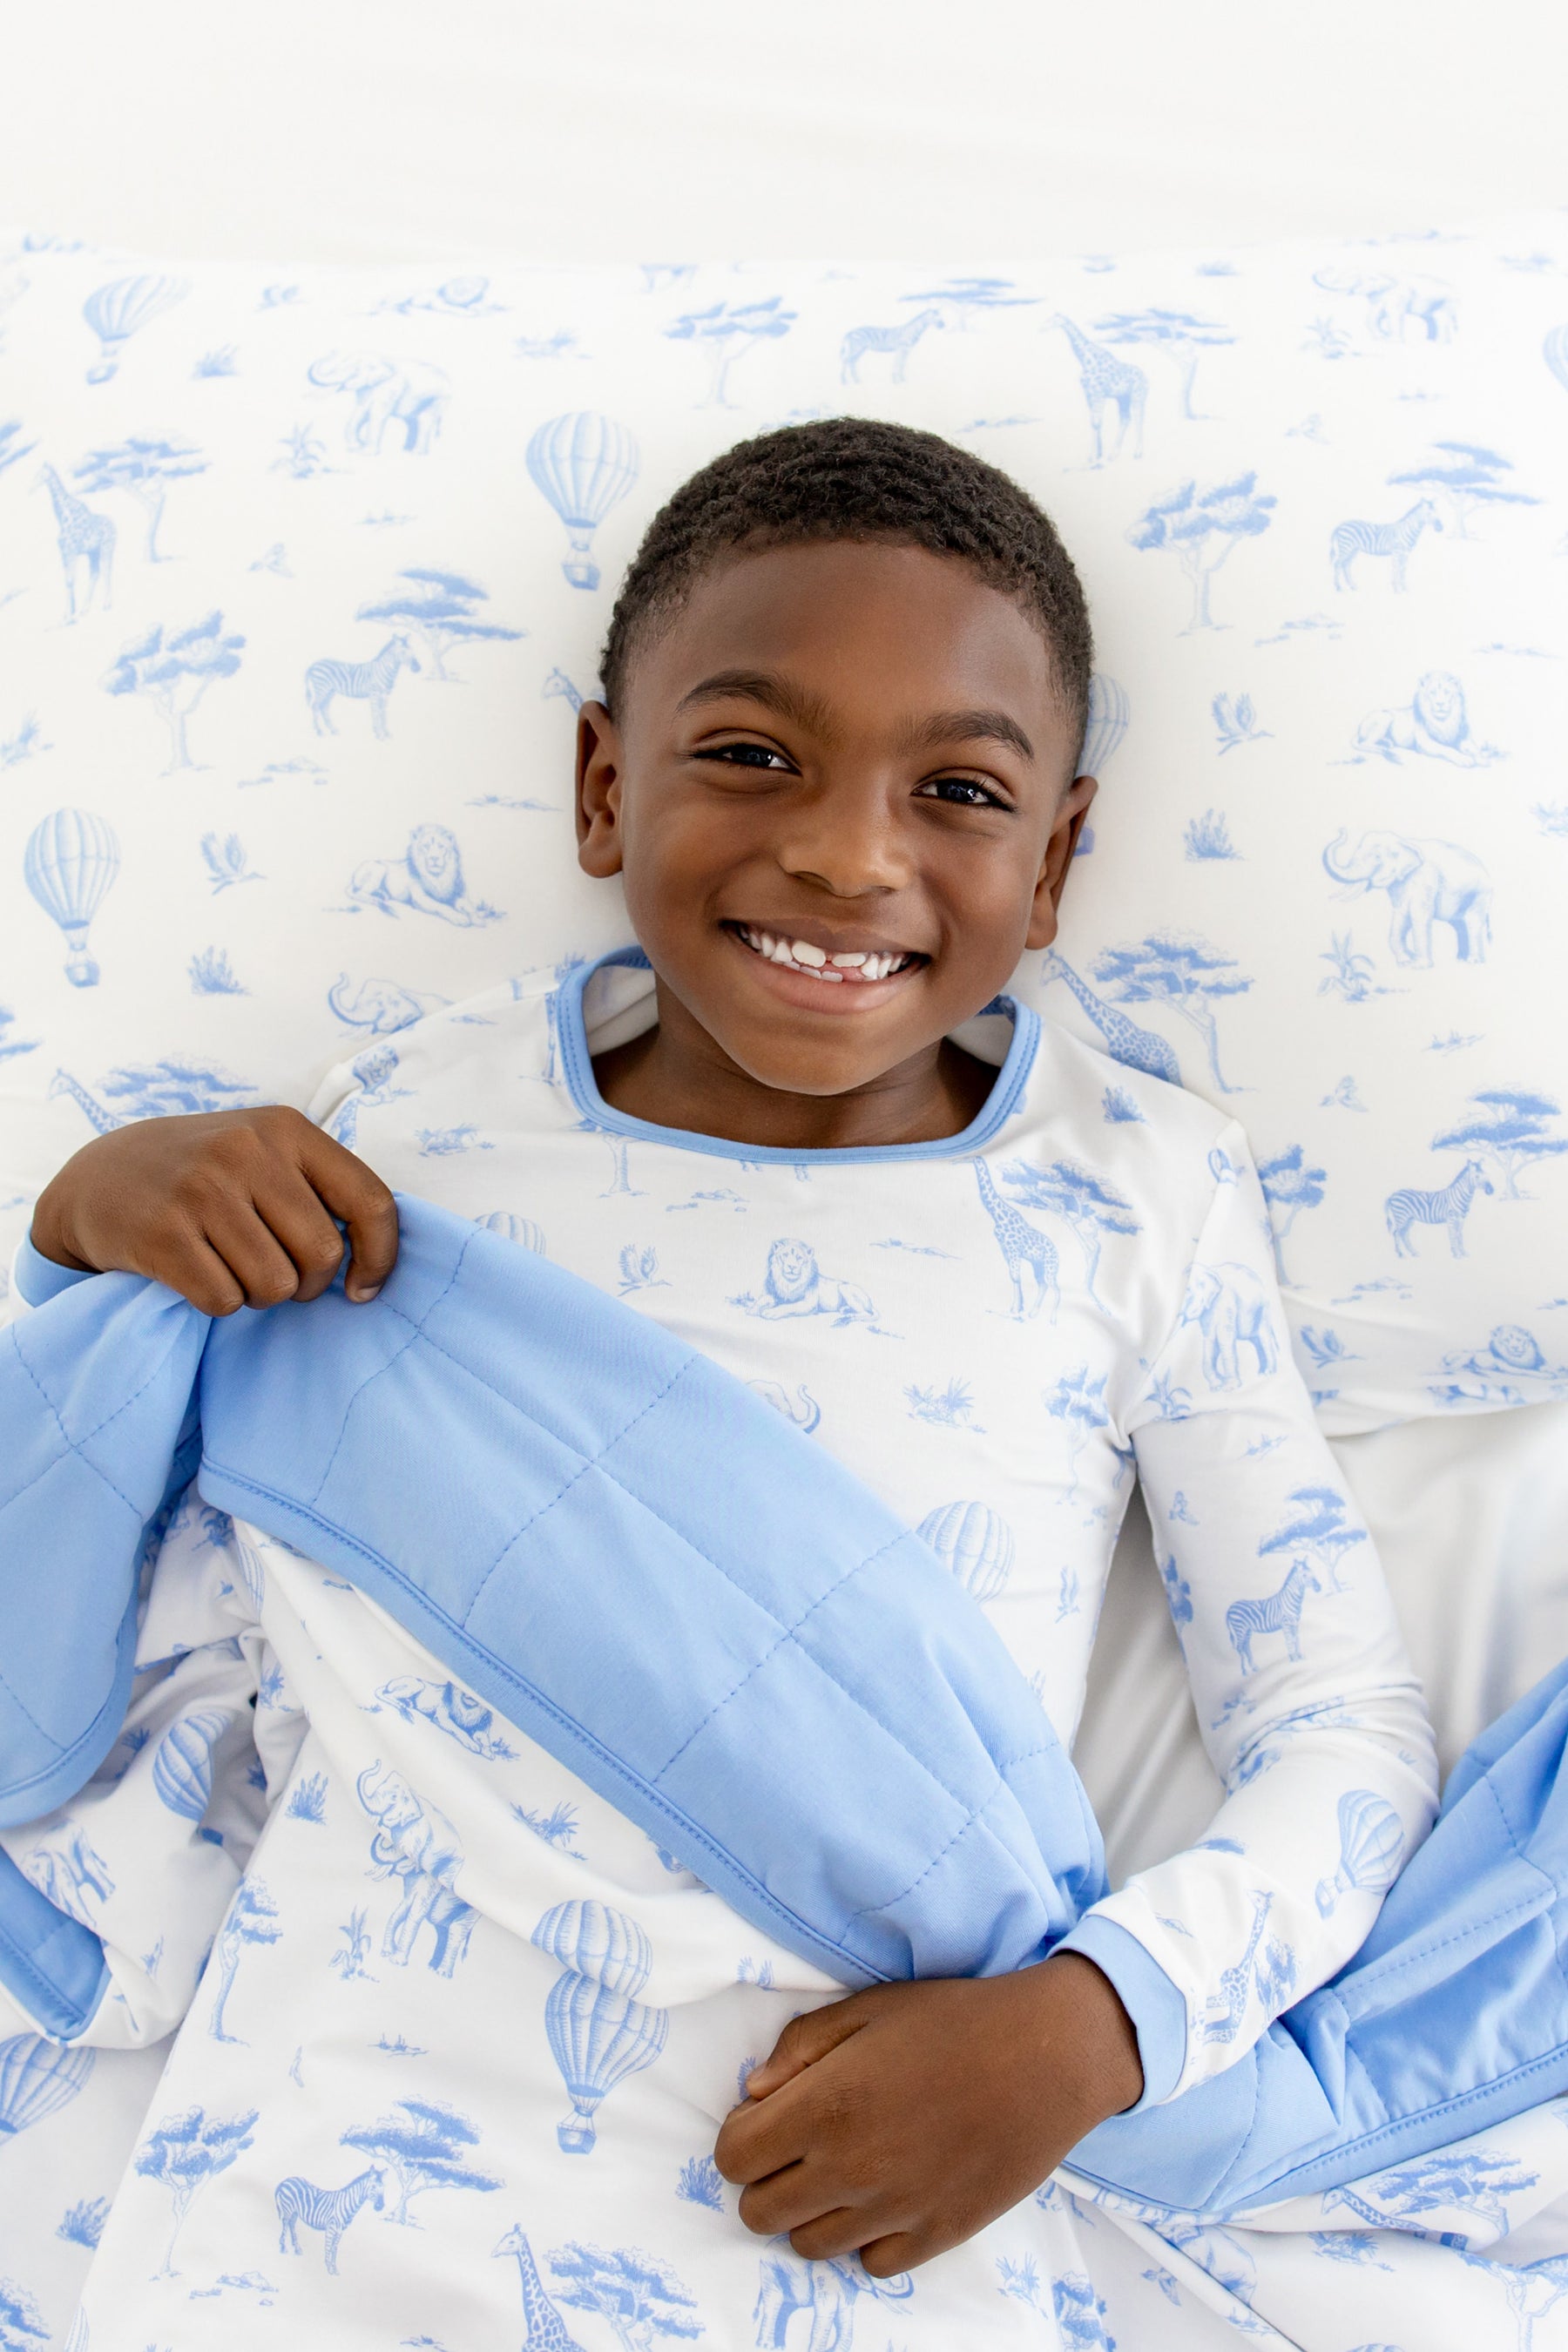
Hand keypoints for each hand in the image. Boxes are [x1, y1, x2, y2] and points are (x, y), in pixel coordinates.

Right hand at [30, 1108, 399, 1317]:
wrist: (100, 1177)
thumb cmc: (204, 1174)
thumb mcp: (263, 1152)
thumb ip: (320, 1188)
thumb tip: (376, 1260)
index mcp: (286, 1128)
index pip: (370, 1200)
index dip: (380, 1256)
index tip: (364, 1288)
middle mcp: (246, 1150)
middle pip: (322, 1254)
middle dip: (308, 1284)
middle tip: (279, 1276)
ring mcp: (201, 1189)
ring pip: (275, 1285)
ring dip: (261, 1296)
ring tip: (234, 1271)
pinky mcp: (161, 1232)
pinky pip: (224, 1300)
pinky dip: (220, 1303)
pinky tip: (200, 1274)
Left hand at [714, 1953, 1140, 2274]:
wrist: (1047, 2056)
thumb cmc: (953, 2021)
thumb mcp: (867, 2008)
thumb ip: (799, 2048)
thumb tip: (756, 2093)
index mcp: (825, 2106)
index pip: (733, 2157)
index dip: (741, 2136)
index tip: (765, 2118)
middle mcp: (849, 2169)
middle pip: (759, 2213)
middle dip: (765, 2179)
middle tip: (799, 2147)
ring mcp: (893, 2210)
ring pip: (808, 2246)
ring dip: (810, 2213)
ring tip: (841, 2172)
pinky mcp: (936, 2237)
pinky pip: (871, 2264)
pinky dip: (866, 2238)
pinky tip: (884, 2197)